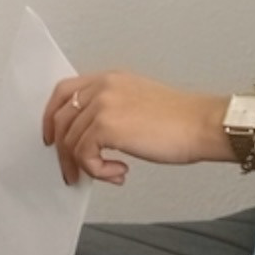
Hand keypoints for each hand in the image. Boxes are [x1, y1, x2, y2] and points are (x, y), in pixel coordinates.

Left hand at [42, 71, 228, 186]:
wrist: (203, 125)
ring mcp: (103, 104)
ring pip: (71, 142)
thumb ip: (113, 110)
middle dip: (63, 151)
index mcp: (109, 79)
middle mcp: (103, 87)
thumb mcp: (139, 103)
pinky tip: (120, 172)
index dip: (52, 116)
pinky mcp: (107, 126)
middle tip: (72, 171)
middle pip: (61, 119)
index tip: (52, 137)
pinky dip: (98, 171)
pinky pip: (84, 155)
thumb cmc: (182, 121)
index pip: (64, 92)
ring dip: (87, 166)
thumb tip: (91, 139)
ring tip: (109, 174)